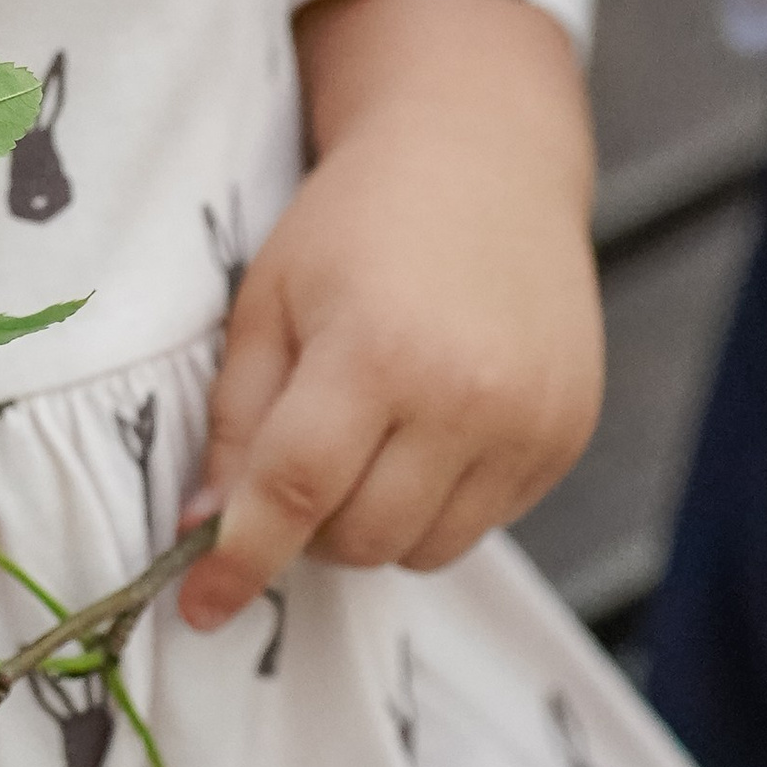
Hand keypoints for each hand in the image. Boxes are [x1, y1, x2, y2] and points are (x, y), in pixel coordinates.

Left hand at [179, 0, 600, 623]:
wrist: (484, 159)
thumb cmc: (357, 223)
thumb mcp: (269, 301)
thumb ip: (236, 420)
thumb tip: (205, 527)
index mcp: (375, 352)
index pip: (296, 492)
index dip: (240, 561)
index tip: (199, 608)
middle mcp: (466, 397)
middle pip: (361, 538)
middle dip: (311, 525)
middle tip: (301, 455)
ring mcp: (528, 423)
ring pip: (424, 550)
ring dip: (377, 521)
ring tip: (371, 434)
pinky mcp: (567, 436)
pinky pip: (484, 523)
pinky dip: (439, 501)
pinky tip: (431, 424)